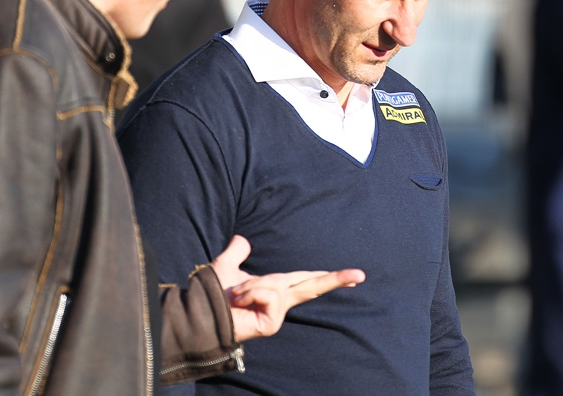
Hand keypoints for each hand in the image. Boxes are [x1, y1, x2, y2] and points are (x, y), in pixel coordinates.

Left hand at [210, 235, 364, 341]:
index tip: (354, 276)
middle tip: (361, 275)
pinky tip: (240, 302)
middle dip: (336, 279)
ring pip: (275, 283)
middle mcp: (280, 301)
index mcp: (275, 288)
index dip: (329, 276)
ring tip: (237, 295)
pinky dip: (251, 292)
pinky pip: (268, 293)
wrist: (202, 310)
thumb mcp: (226, 265)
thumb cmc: (213, 293)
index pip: (307, 279)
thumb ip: (236, 253)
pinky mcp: (272, 322)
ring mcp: (277, 313)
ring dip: (251, 284)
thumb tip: (242, 240)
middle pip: (313, 286)